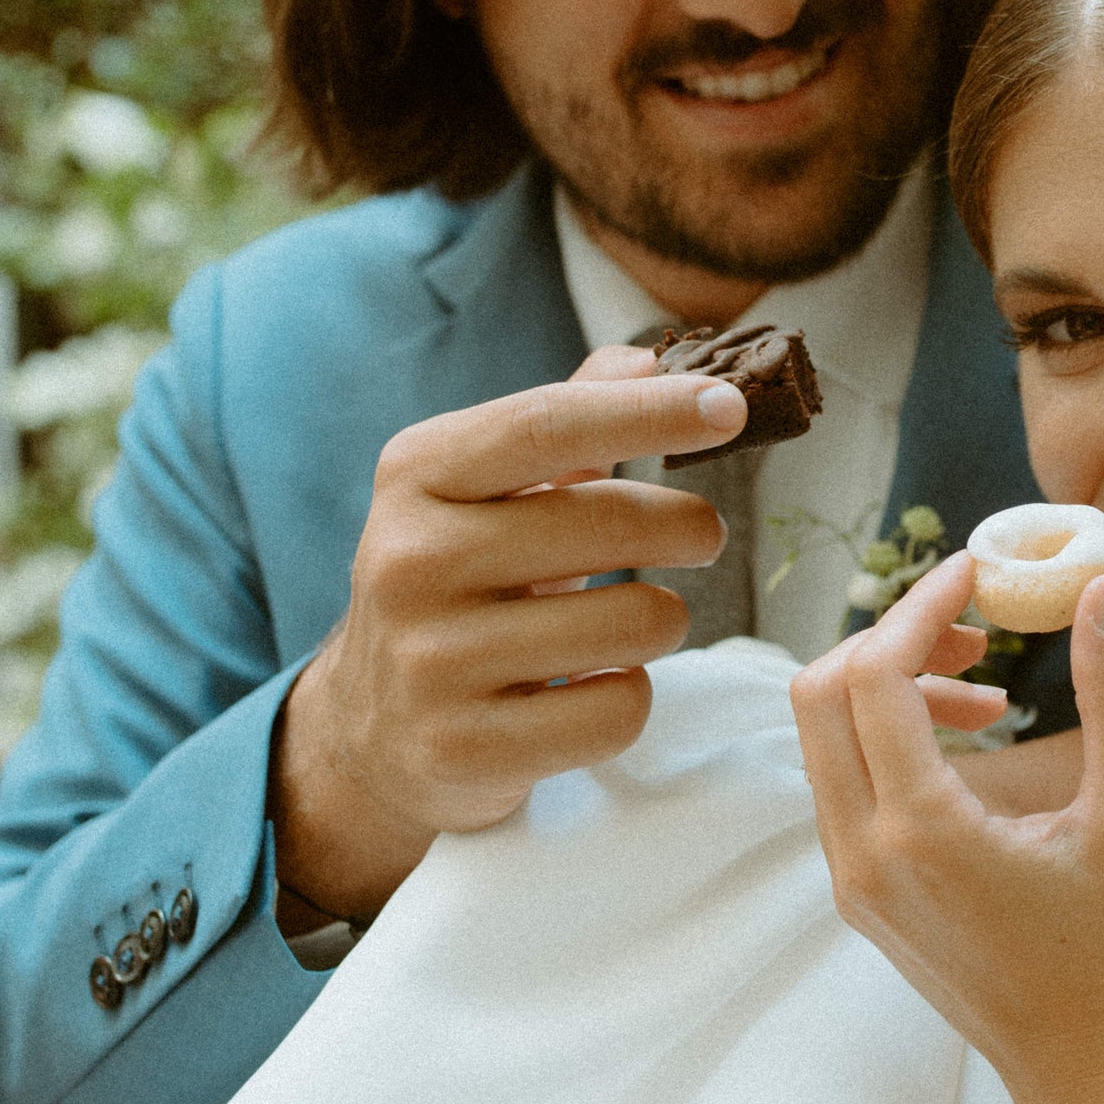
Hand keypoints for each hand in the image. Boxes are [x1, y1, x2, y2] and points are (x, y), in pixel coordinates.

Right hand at [272, 347, 747, 923]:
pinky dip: (631, 697)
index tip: (730, 406)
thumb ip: (568, 416)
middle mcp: (410, 560)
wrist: (374, 725)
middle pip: (609, 524)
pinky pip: (619, 711)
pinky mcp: (465, 748)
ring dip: (661, 621)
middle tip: (703, 536)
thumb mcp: (489, 488)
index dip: (650, 410)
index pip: (550, 424)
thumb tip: (647, 356)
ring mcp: (430, 661)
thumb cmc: (463, 582)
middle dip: (688, 526)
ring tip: (630, 623)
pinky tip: (596, 688)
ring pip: (633, 624)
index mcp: (418, 474)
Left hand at [791, 555, 1103, 1103]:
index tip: (978, 573)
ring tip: (985, 689)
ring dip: (887, 687)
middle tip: (976, 629)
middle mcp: (862, 854)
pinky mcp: (857, 893)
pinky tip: (965, 742)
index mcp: (922, 832)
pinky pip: (839, 783)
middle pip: (821, 693)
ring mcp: (850, 878)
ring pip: (821, 737)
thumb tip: (1099, 592)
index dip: (919, 607)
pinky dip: (884, 739)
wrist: (1079, 1069)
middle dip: (892, 638)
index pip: (874, 675)